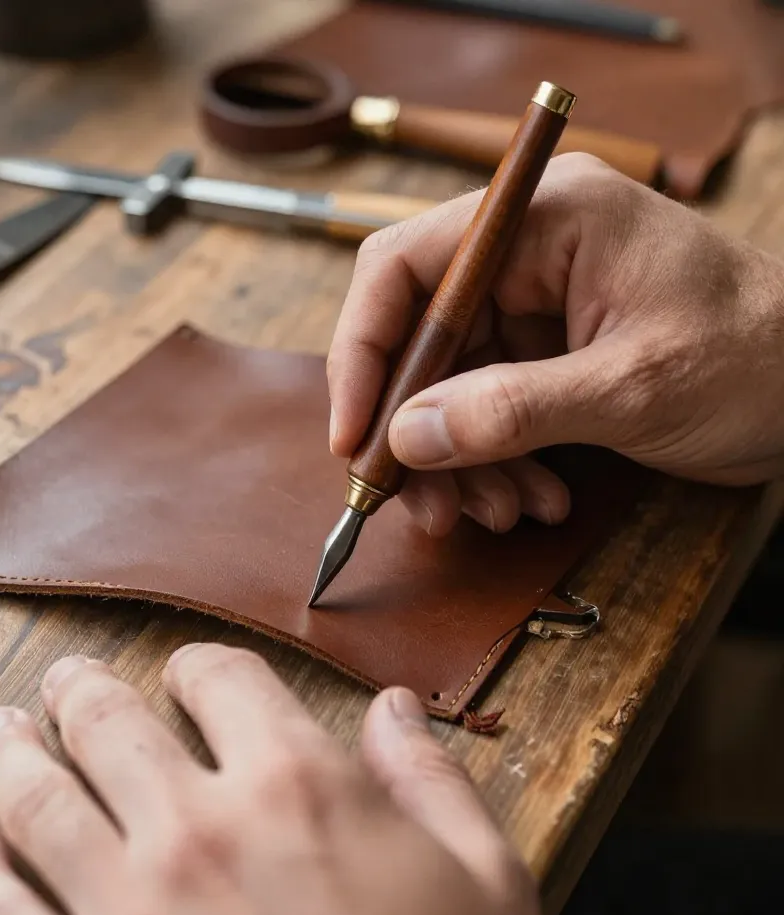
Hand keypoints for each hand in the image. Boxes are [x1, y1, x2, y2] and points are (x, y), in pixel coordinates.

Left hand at [0, 644, 564, 914]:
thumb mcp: (484, 875)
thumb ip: (428, 778)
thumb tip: (393, 710)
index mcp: (296, 784)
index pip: (220, 678)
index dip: (199, 668)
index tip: (190, 678)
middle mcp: (201, 831)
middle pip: (109, 723)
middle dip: (80, 692)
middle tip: (62, 685)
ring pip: (38, 801)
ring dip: (8, 754)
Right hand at [328, 154, 783, 537]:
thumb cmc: (759, 358)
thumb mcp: (631, 388)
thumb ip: (511, 411)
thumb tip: (406, 437)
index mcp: (546, 219)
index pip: (405, 266)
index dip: (364, 351)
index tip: (353, 435)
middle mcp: (528, 253)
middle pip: (418, 339)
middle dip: (414, 430)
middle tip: (421, 504)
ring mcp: (535, 305)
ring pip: (445, 386)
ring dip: (456, 462)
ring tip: (495, 513)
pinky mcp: (544, 353)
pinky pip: (483, 410)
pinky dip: (493, 464)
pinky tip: (530, 498)